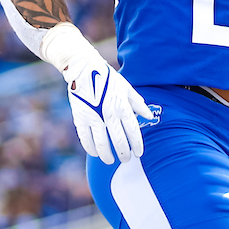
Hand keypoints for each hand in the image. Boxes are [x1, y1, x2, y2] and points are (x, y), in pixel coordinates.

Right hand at [40, 22, 152, 164]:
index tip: (138, 153)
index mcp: (122, 106)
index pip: (133, 130)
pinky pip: (85, 138)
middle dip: (123, 153)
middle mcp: (108, 113)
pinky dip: (90, 148)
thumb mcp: (126, 88)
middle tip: (126, 160)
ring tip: (110, 160)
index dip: (136, 144)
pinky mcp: (80, 117)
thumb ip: (138, 104)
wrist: (84, 68)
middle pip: (118, 139)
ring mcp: (93, 116)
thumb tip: (149, 116)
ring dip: (106, 155)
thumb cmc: (108, 78)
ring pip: (101, 143)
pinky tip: (95, 153)